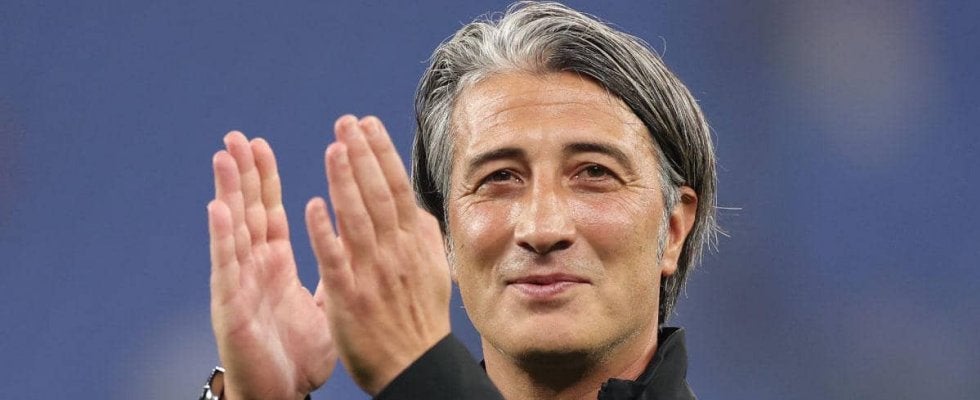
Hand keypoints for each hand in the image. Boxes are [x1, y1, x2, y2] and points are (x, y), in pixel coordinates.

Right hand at [208, 132, 335, 399]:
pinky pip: (228, 267)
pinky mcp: (232, 307)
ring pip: (233, 230)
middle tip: (236, 137)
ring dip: (227, 192)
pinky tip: (218, 208)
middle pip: (247, 211)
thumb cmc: (298, 354)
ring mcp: (240, 285)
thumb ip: (331, 271)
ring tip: (223, 156)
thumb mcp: (322, 304)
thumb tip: (347, 247)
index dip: (264, 179)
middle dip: (242, 173)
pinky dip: (223, 237)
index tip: (260, 145)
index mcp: (274, 265)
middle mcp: (253, 268)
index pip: (269, 212)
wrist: (281, 393)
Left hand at [305, 116, 451, 394]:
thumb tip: (415, 205)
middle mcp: (395, 253)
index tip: (367, 124)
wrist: (413, 366)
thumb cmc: (419, 319)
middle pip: (378, 195)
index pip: (397, 189)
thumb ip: (422, 236)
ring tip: (334, 146)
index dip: (381, 154)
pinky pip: (335, 260)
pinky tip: (314, 205)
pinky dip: (326, 232)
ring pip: (358, 219)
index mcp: (414, 244)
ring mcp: (372, 274)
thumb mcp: (433, 271)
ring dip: (345, 181)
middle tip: (346, 122)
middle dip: (362, 155)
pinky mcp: (349, 297)